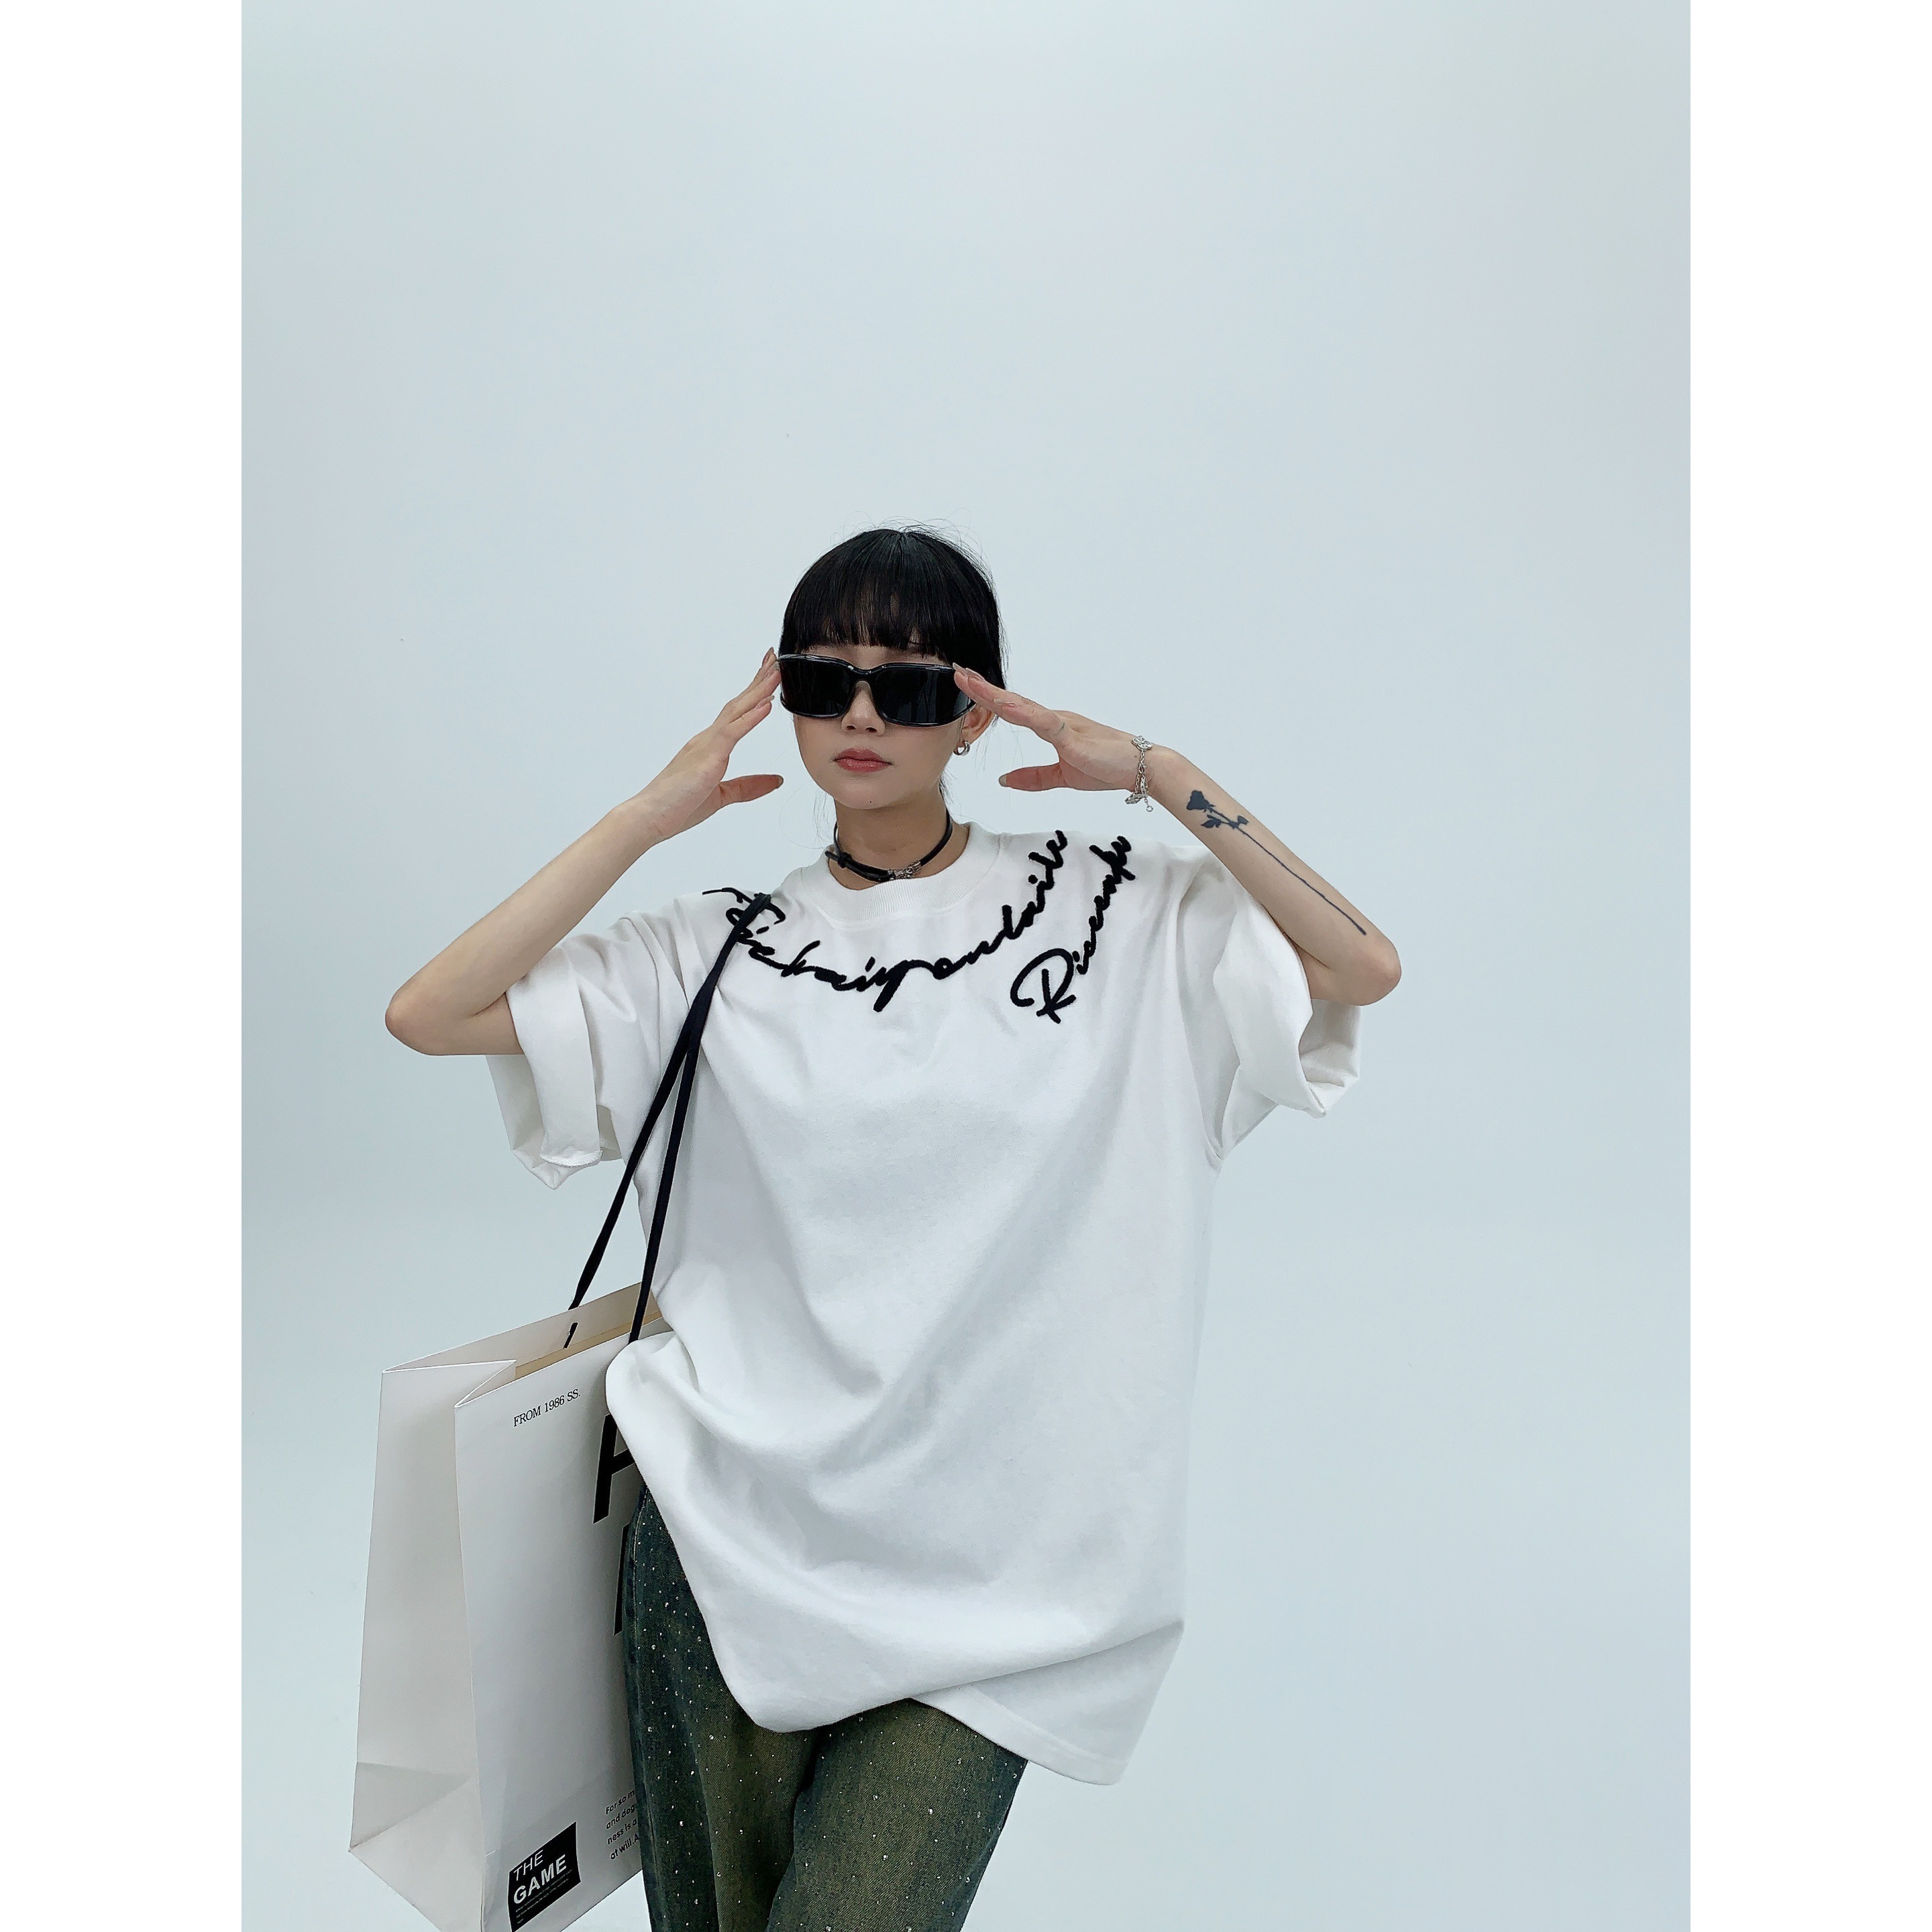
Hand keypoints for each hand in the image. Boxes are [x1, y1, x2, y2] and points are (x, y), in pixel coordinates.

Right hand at [632, 651, 784, 837]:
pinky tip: (767, 704)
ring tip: (777, 671)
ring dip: (759, 690)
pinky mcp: (707, 757)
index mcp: (710, 746)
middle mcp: (707, 738)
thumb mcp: (722, 795)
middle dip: (759, 680)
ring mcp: (706, 745)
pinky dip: (750, 717)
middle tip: (775, 658)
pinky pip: (732, 733)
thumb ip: (749, 786)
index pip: (737, 712)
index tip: (770, 674)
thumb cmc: (677, 807)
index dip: (755, 692)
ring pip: (737, 711)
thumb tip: (776, 781)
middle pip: (738, 703)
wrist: (649, 818)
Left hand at [952, 665, 1154, 794]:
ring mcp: (1062, 723)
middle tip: (956, 671)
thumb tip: (1004, 781)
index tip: (965, 685)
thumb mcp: (1062, 777)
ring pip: (1021, 706)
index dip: (987, 697)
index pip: (1012, 709)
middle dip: (982, 687)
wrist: (1141, 769)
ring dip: (993, 694)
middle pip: (1011, 701)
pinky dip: (1022, 712)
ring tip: (969, 681)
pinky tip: (1004, 704)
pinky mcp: (1071, 735)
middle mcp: (1053, 718)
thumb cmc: (1107, 768)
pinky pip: (1043, 721)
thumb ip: (1033, 778)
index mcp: (1050, 726)